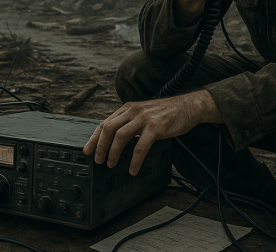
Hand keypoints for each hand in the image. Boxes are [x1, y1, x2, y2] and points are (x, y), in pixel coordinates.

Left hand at [82, 90, 221, 174]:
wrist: (188, 106)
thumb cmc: (166, 113)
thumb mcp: (144, 113)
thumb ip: (130, 121)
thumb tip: (115, 138)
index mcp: (128, 108)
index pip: (105, 122)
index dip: (94, 138)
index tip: (87, 150)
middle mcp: (133, 111)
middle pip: (109, 128)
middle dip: (100, 146)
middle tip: (98, 160)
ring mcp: (144, 119)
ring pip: (121, 136)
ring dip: (113, 153)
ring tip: (111, 165)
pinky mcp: (156, 128)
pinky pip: (141, 146)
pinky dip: (135, 160)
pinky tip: (133, 169)